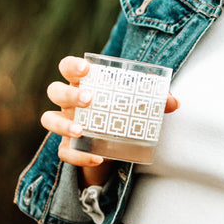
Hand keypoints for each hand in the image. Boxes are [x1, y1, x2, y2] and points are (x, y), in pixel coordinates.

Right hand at [40, 55, 177, 177]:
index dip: (72, 65)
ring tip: (81, 130)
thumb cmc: (122, 114)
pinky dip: (78, 157)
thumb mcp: (138, 105)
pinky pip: (64, 152)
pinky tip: (97, 158)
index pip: (67, 67)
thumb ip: (155, 101)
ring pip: (48, 119)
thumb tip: (174, 102)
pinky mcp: (68, 147)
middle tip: (89, 100)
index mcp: (83, 83)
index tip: (87, 69)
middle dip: (68, 94)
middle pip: (55, 90)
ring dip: (62, 124)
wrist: (114, 147)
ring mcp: (65, 124)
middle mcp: (69, 102)